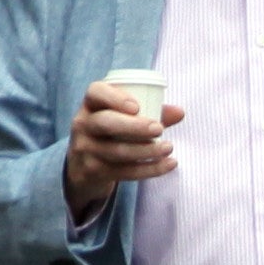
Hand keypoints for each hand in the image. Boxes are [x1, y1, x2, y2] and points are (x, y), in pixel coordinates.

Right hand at [64, 82, 185, 217]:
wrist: (83, 167)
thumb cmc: (111, 133)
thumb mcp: (123, 118)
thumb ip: (150, 112)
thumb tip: (180, 112)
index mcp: (91, 104)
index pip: (95, 92)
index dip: (115, 97)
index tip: (137, 107)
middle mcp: (83, 124)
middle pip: (106, 123)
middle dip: (134, 126)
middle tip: (159, 129)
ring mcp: (86, 149)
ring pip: (117, 151)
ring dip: (147, 150)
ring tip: (168, 147)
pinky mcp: (94, 171)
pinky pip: (124, 172)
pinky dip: (150, 169)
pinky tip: (169, 164)